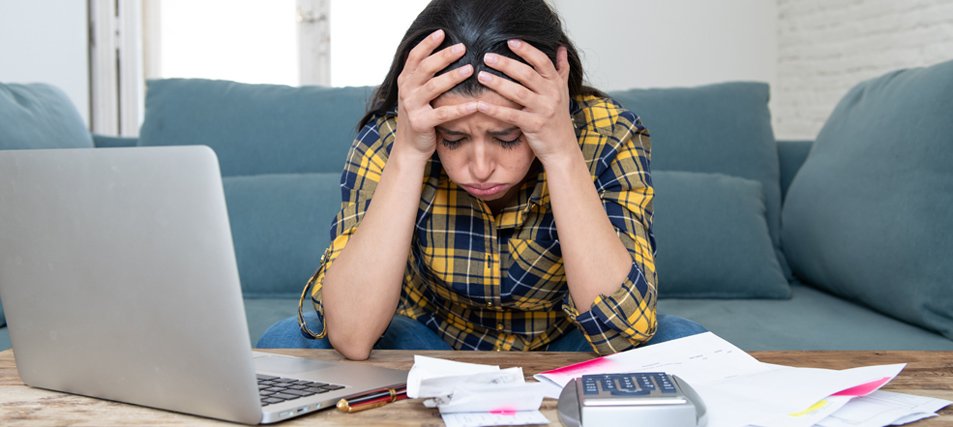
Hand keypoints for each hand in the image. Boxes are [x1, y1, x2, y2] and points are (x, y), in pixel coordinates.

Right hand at [395, 29, 477, 159]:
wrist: (409, 147)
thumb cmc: (419, 116)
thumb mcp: (416, 93)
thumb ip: (423, 76)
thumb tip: (443, 53)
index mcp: (405, 80)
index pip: (414, 56)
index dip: (427, 43)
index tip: (442, 32)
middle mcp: (406, 91)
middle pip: (425, 68)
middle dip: (444, 56)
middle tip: (462, 47)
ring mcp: (412, 107)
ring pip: (433, 87)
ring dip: (453, 77)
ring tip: (470, 69)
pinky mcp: (421, 123)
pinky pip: (443, 114)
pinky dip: (460, 109)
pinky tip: (475, 104)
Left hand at [476, 40, 577, 164]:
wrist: (563, 148)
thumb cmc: (559, 119)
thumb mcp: (564, 92)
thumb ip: (561, 69)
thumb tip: (561, 48)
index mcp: (556, 84)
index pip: (542, 61)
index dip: (527, 50)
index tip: (510, 42)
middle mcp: (552, 94)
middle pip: (527, 74)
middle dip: (506, 64)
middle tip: (487, 57)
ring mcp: (543, 110)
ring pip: (518, 92)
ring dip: (498, 83)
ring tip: (481, 75)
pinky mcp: (534, 125)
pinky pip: (511, 115)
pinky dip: (495, 110)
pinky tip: (481, 105)